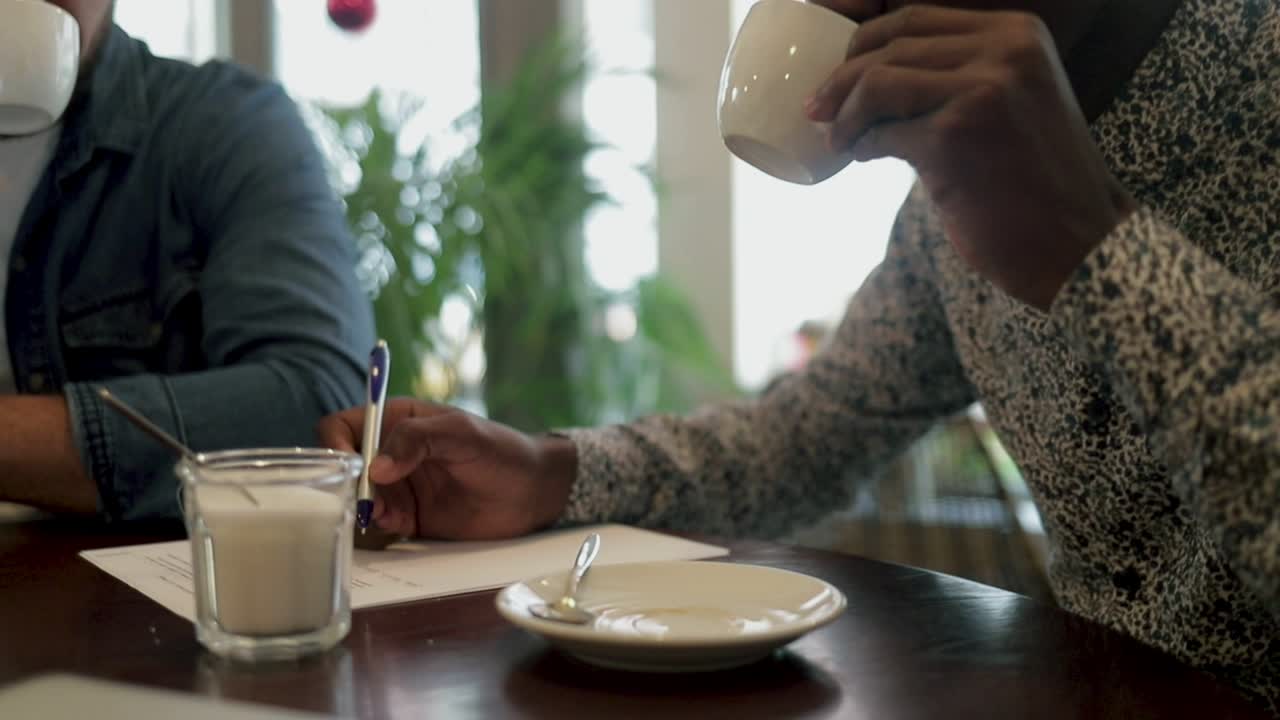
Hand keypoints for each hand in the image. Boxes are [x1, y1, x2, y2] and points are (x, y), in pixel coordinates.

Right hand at [317, 399, 576, 539]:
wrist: (534, 492)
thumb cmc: (501, 451)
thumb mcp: (461, 434)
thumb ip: (417, 439)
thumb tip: (375, 466)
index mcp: (397, 420)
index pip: (344, 426)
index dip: (336, 443)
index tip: (349, 465)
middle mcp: (390, 453)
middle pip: (344, 466)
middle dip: (345, 482)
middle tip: (364, 497)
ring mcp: (398, 487)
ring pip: (356, 497)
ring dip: (361, 506)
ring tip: (386, 512)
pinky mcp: (409, 518)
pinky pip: (378, 523)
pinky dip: (377, 525)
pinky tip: (398, 523)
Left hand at [806, 6, 1136, 309]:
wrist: (1076, 244)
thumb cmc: (1034, 181)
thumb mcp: (1014, 100)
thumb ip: (964, 73)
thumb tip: (873, 71)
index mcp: (1017, 33)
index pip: (915, 17)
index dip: (863, 42)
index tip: (838, 71)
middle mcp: (1004, 51)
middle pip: (889, 45)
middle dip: (841, 79)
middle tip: (819, 110)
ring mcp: (981, 90)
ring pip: (876, 83)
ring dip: (845, 116)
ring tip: (838, 140)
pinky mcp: (955, 137)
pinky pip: (882, 132)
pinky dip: (861, 146)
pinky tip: (863, 157)